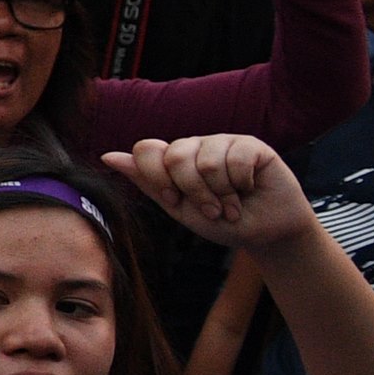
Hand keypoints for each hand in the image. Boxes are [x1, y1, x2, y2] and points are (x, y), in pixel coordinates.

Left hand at [105, 132, 311, 250]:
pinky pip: (236, 159)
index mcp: (173, 160)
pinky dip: (242, 183)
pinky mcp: (251, 145)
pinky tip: (249, 190)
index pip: (147, 149)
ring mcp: (222, 142)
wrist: (265, 233)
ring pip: (207, 162)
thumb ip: (147, 182)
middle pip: (175, 157)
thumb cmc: (221, 222)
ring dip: (221, 193)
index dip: (158, 178)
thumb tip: (108, 156)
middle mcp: (195, 146)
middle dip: (193, 192)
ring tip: (231, 205)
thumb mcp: (179, 207)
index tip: (174, 200)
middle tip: (211, 209)